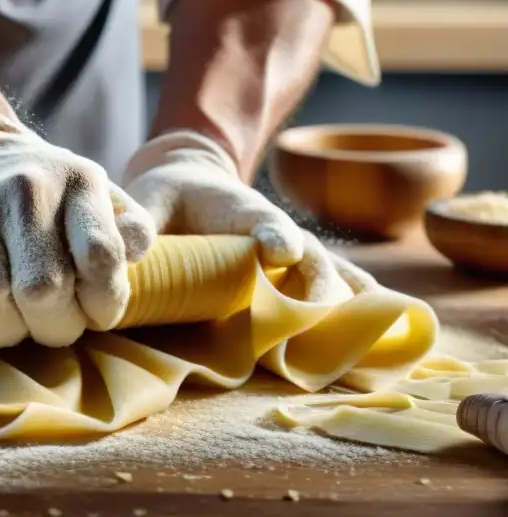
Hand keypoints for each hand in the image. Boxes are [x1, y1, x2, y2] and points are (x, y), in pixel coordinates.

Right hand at [0, 112, 155, 347]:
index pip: (101, 256)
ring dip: (9, 331)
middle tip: (57, 325)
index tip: (99, 312)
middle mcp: (21, 191)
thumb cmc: (44, 192)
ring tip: (18, 323)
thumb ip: (130, 225)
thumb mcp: (97, 192)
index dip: (106, 301)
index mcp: (76, 181)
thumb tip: (138, 250)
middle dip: (57, 327)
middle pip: (43, 290)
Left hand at [123, 131, 378, 302]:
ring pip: (329, 276)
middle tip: (322, 304)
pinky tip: (382, 333)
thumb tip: (133, 248)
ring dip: (348, 299)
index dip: (272, 234)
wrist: (192, 182)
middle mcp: (275, 234)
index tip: (280, 250)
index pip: (261, 221)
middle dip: (317, 279)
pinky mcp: (294, 278)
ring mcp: (291, 258)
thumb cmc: (169, 196)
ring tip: (374, 324)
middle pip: (307, 255)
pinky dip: (357, 310)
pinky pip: (331, 294)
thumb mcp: (150, 198)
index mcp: (238, 210)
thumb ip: (142, 221)